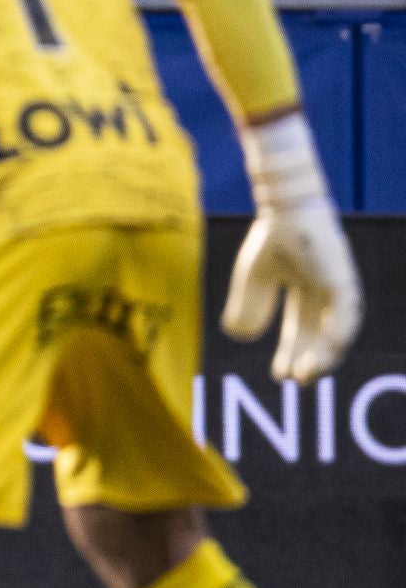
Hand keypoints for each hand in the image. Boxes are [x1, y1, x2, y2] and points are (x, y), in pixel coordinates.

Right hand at [220, 112, 362, 383]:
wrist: (283, 207)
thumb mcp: (253, 276)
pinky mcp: (344, 278)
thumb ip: (247, 304)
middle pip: (321, 334)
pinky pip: (348, 311)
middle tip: (297, 381)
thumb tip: (238, 337)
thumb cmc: (271, 236)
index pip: (302, 330)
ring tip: (308, 372)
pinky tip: (327, 348)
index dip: (291, 353)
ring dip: (325, 353)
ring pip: (339, 329)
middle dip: (309, 359)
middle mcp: (327, 292)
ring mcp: (338, 286)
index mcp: (307, 290)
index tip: (280, 375)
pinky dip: (339, 331)